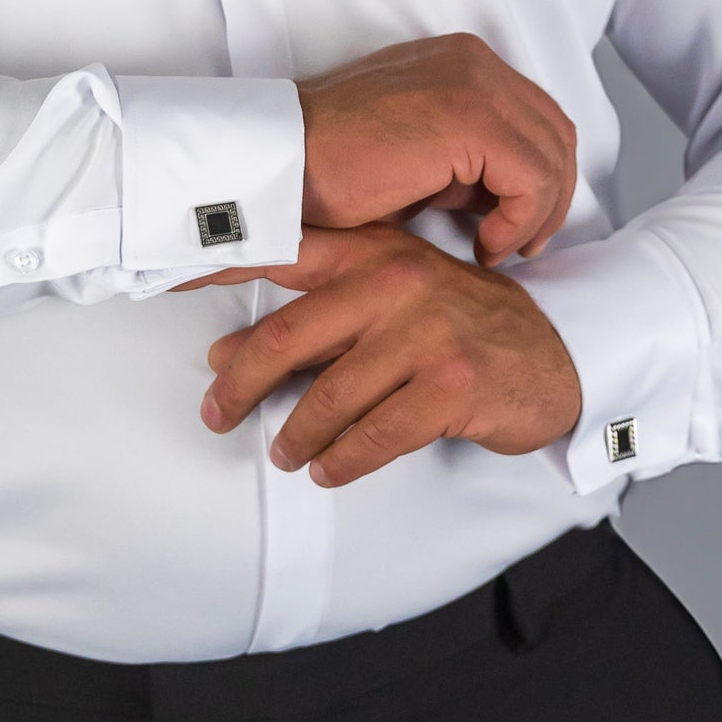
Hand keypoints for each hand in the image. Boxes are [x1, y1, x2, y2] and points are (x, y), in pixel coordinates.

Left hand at [193, 221, 582, 486]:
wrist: (559, 353)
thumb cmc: (462, 329)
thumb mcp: (394, 301)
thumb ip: (318, 319)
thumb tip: (227, 355)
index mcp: (374, 252)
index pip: (281, 254)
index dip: (217, 267)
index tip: (162, 283)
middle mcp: (395, 283)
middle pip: (287, 337)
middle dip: (240, 384)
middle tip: (217, 414)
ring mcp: (426, 333)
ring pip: (328, 396)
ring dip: (296, 435)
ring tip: (284, 453)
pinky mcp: (451, 386)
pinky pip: (374, 435)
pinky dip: (342, 460)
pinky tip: (329, 469)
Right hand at [295, 33, 575, 260]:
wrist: (280, 160)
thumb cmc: (329, 165)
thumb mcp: (417, 156)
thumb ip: (466, 163)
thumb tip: (504, 198)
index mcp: (462, 61)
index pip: (537, 117)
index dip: (542, 178)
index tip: (519, 226)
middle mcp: (475, 61)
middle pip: (555, 132)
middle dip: (550, 197)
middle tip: (524, 244)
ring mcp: (475, 84)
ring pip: (553, 156)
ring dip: (537, 214)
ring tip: (499, 248)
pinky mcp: (469, 119)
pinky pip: (532, 178)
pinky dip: (521, 220)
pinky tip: (485, 244)